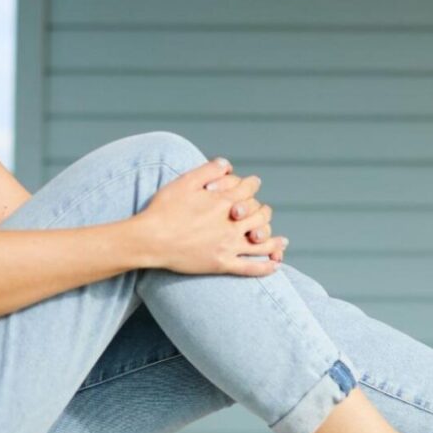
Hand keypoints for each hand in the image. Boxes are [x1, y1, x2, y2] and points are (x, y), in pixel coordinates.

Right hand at [137, 157, 288, 275]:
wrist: (150, 240)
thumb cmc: (163, 209)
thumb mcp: (184, 182)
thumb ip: (208, 171)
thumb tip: (227, 164)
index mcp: (223, 201)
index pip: (250, 189)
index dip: (253, 184)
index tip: (253, 184)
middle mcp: (231, 223)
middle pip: (261, 214)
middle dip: (263, 211)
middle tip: (262, 212)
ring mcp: (229, 245)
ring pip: (261, 242)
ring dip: (274, 240)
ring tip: (282, 241)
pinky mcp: (222, 265)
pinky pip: (251, 268)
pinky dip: (266, 267)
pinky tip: (275, 266)